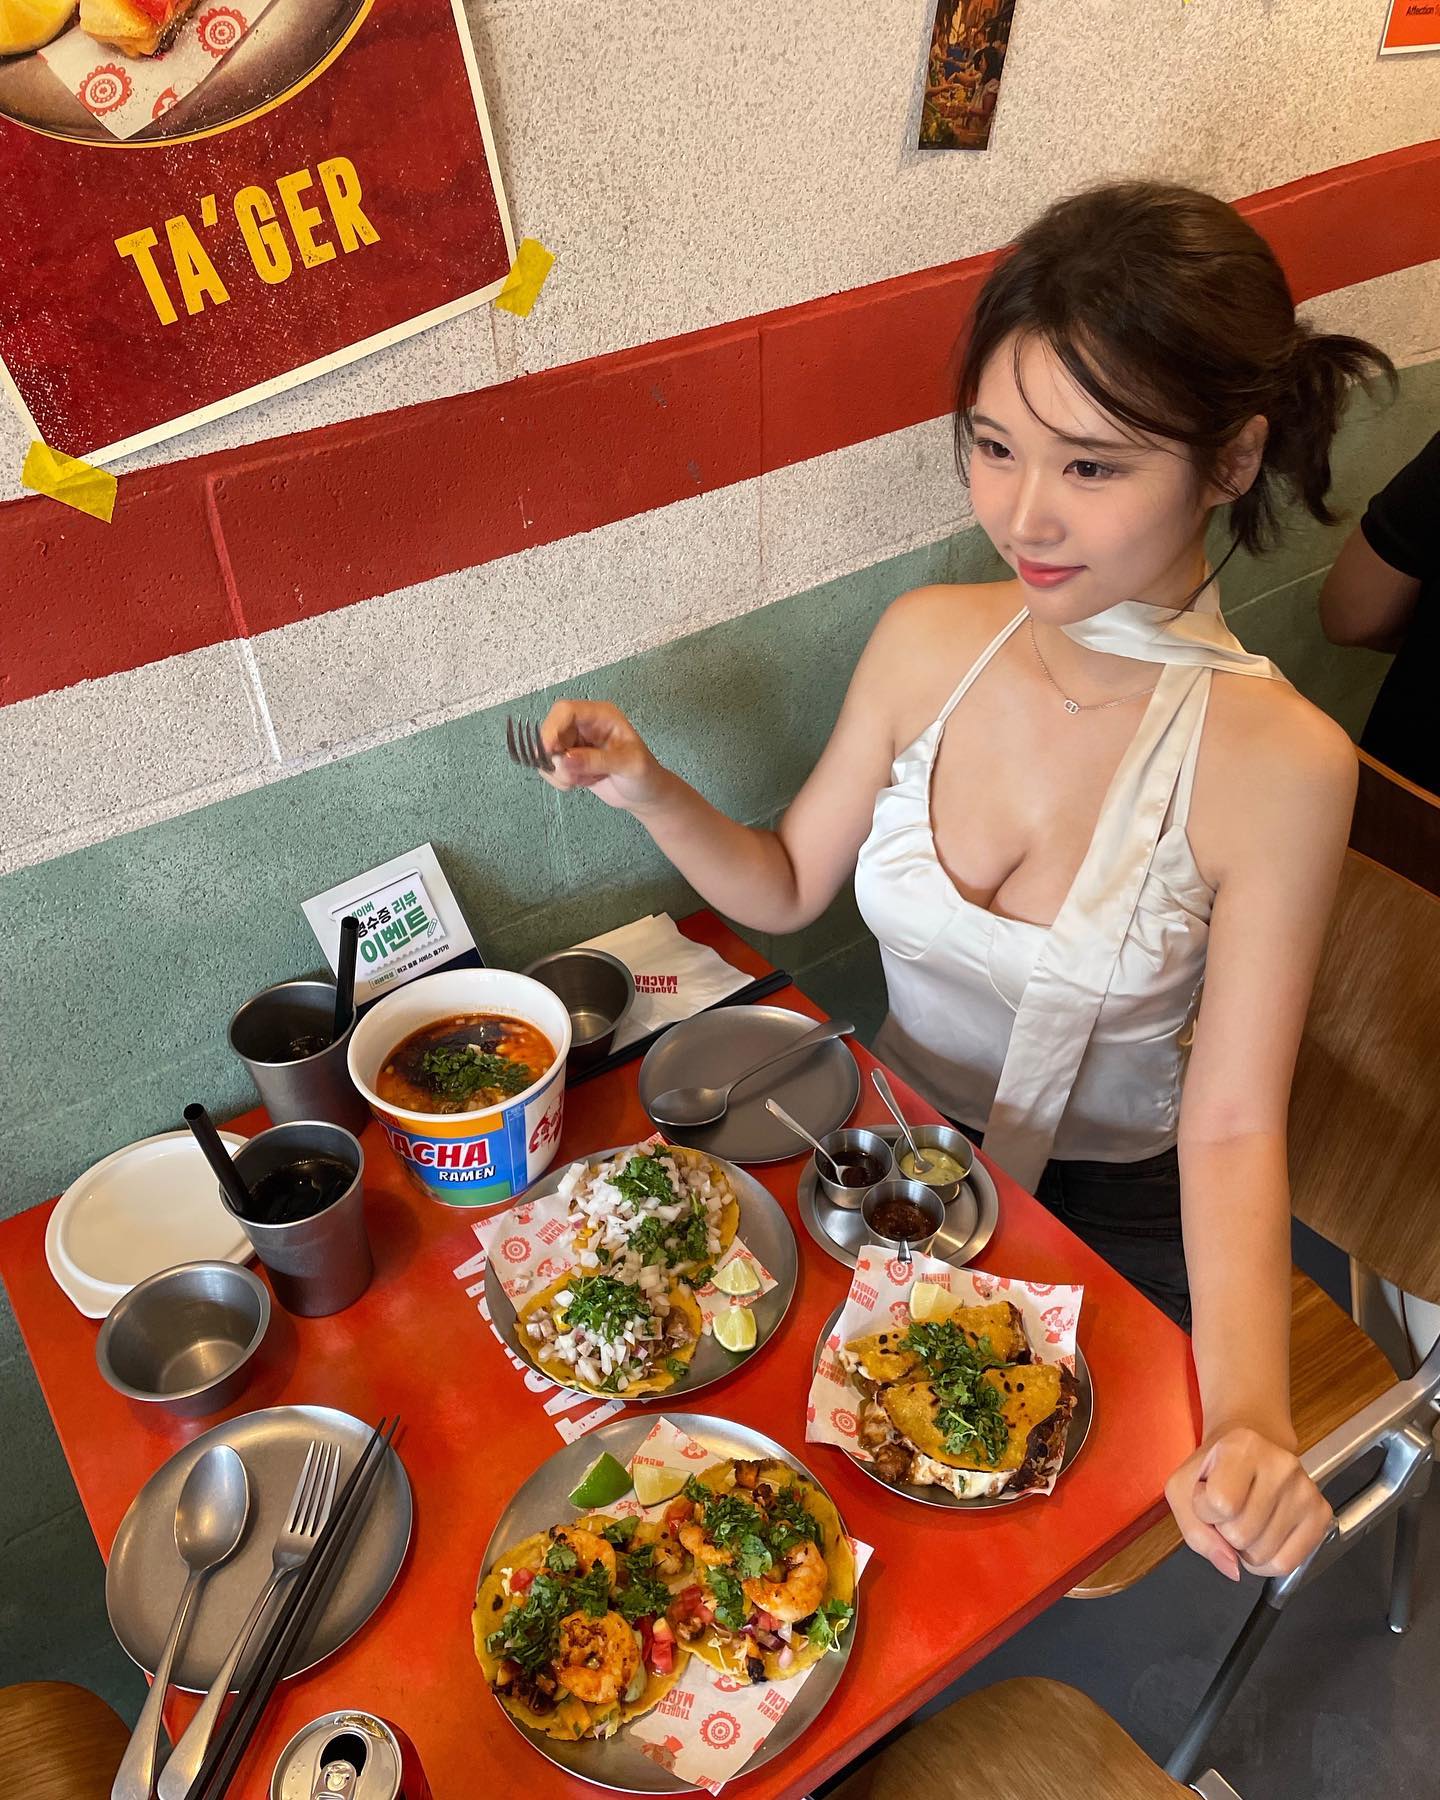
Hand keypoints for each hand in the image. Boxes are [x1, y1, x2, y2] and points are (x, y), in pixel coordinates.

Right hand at [533, 699, 669, 812]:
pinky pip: (549, 767)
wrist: (645, 795)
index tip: (549, 751)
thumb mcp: (629, 765)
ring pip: (547, 753)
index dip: (552, 728)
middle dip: (556, 757)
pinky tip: (581, 783)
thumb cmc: (645, 774)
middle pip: (550, 732)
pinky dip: (559, 780)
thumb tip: (564, 759)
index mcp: (601, 715)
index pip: (566, 710)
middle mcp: (584, 726)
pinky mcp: (569, 761)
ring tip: (584, 780)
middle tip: (573, 776)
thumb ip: (597, 761)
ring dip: (559, 772)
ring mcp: (575, 743)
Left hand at [1165, 1425, 1331, 1580]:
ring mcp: (1305, 1490)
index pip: (1220, 1504)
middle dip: (1226, 1532)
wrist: (1252, 1449)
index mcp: (1242, 1448)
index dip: (1205, 1511)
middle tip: (1229, 1510)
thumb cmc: (1215, 1470)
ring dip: (1246, 1548)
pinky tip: (1262, 1535)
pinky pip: (1287, 1564)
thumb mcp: (1183, 1488)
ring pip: (1264, 1554)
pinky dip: (1267, 1562)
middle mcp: (1281, 1465)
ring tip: (1246, 1518)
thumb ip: (1195, 1531)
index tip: (1207, 1496)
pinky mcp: (1321, 1513)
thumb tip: (1231, 1567)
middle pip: (1241, 1535)